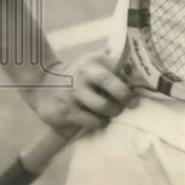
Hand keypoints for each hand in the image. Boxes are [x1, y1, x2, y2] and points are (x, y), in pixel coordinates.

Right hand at [22, 52, 136, 133]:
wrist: (42, 84)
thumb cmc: (79, 76)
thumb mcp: (93, 64)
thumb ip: (114, 64)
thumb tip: (139, 66)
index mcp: (95, 61)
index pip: (118, 65)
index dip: (132, 77)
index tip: (142, 87)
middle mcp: (85, 74)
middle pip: (109, 81)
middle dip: (124, 94)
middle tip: (132, 104)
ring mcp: (75, 93)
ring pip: (103, 106)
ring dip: (113, 112)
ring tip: (114, 112)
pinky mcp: (67, 111)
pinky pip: (92, 121)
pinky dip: (101, 123)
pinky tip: (100, 120)